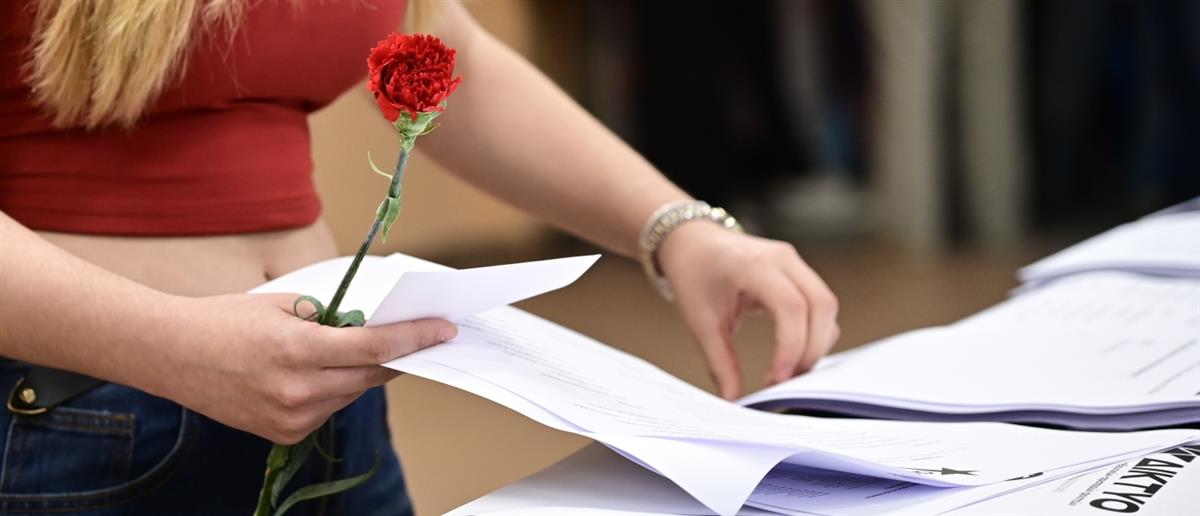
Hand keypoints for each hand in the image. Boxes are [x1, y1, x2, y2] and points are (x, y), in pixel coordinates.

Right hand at [139, 293, 455, 443]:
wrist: (170, 354)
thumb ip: (331, 318)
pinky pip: (329, 409)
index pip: (375, 347)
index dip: (415, 338)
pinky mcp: (283, 433)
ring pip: (352, 393)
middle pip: (371, 375)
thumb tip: (375, 325)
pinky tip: (321, 372)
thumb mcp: (284, 305)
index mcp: (298, 349)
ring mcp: (290, 418)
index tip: (443, 330)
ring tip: (354, 350)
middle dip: (399, 356)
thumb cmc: (225, 320)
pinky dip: (335, 389)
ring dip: (363, 373)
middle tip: (422, 338)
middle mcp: (297, 390)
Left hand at [656, 222, 839, 399]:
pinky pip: (820, 304)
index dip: (791, 346)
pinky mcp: (799, 271)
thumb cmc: (694, 275)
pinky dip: (815, 331)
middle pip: (821, 305)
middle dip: (810, 350)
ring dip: (816, 342)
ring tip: (788, 371)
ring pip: (826, 305)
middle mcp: (782, 259)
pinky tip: (793, 353)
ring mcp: (794, 262)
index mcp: (754, 265)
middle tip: (786, 381)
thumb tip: (734, 398)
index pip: (791, 306)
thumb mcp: (700, 322)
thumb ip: (720, 362)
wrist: (692, 242)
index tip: (778, 379)